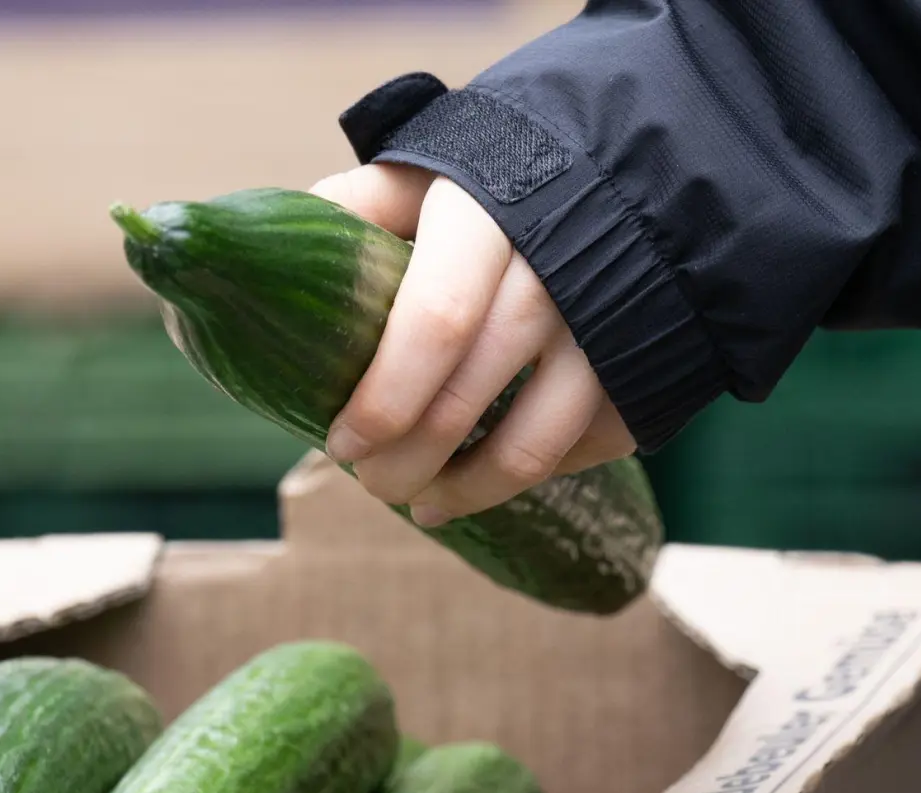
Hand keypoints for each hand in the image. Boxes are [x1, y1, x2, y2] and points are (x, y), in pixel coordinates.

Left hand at [309, 162, 636, 527]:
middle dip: (406, 461)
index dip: (384, 398)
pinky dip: (531, 477)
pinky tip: (487, 484)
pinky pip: (586, 448)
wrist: (648, 159)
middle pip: (468, 399)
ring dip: (466, 489)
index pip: (434, 323)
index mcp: (487, 218)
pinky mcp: (648, 367)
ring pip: (530, 445)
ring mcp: (610, 327)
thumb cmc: (511, 174)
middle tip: (371, 483)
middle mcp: (556, 273)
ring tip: (423, 503)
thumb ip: (361, 204)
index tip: (341, 444)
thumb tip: (272, 253)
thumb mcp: (436, 165)